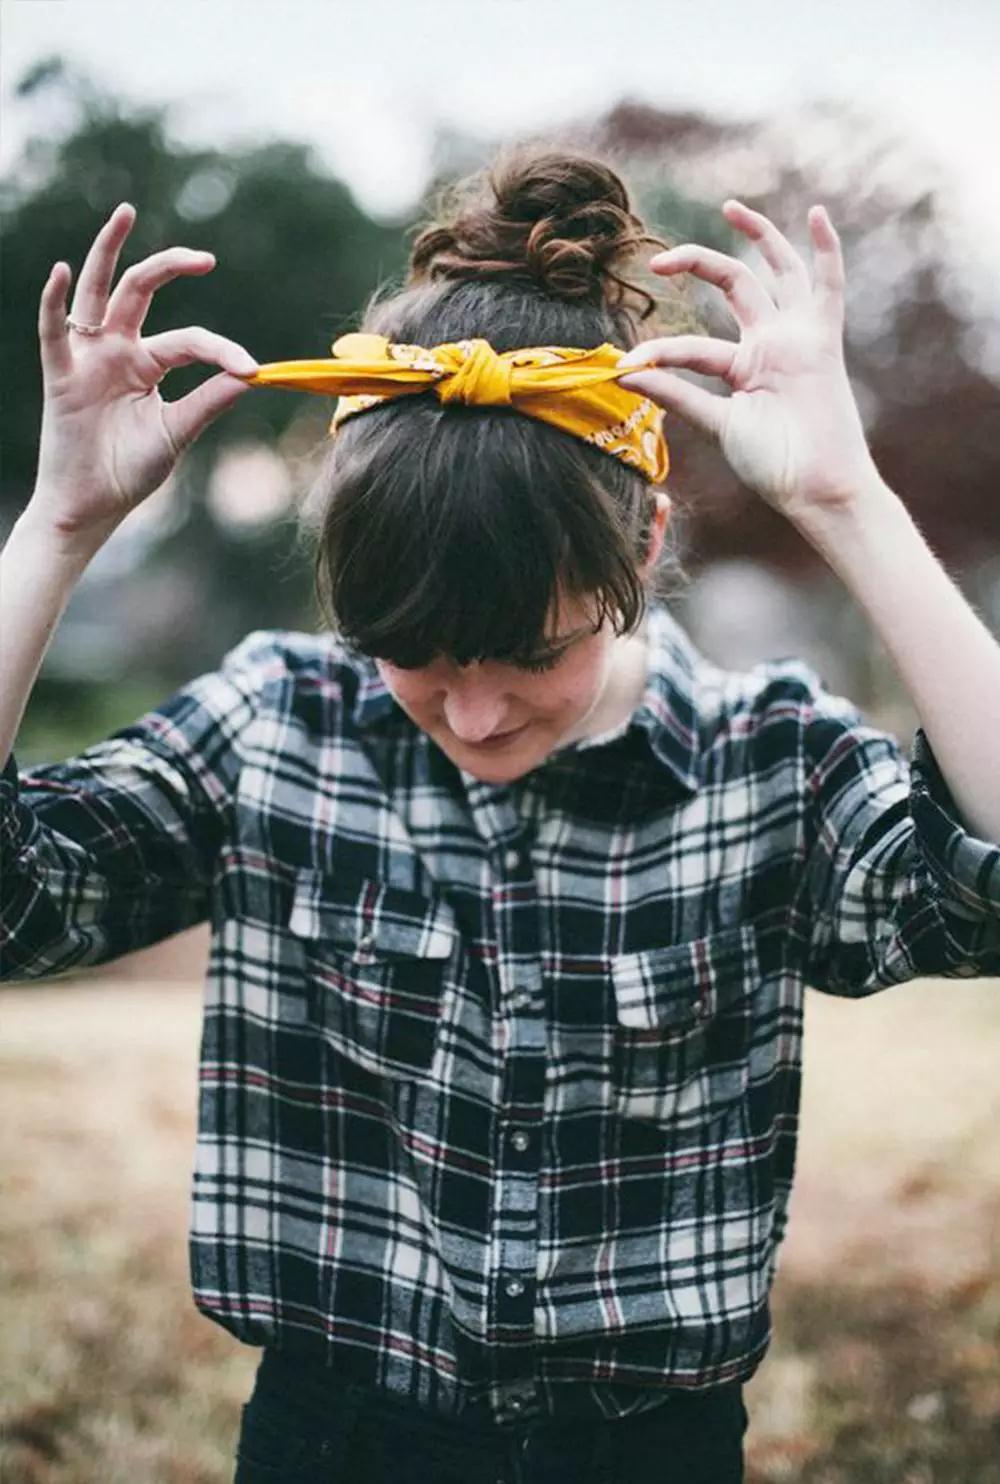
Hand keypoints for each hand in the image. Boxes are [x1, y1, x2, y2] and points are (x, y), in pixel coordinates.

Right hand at [28, 202, 257, 547]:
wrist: (93, 506)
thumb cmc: (130, 471)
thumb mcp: (178, 432)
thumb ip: (208, 401)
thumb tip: (248, 375)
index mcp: (148, 364)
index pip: (189, 340)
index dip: (221, 350)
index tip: (252, 369)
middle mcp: (117, 350)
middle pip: (142, 291)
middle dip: (171, 266)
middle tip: (206, 257)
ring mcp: (88, 357)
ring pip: (97, 292)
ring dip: (108, 250)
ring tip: (125, 213)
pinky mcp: (61, 375)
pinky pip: (53, 330)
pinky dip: (52, 300)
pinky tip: (60, 270)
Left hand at [618, 202, 883, 520]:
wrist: (815, 488)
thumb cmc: (773, 464)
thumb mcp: (717, 424)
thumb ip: (677, 395)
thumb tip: (625, 374)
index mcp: (744, 365)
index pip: (692, 344)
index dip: (659, 350)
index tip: (622, 366)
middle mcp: (770, 343)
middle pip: (734, 283)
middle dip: (697, 262)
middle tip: (658, 260)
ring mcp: (797, 338)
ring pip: (778, 272)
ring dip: (758, 236)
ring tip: (730, 207)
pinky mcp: (823, 341)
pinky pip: (829, 286)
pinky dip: (827, 249)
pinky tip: (817, 212)